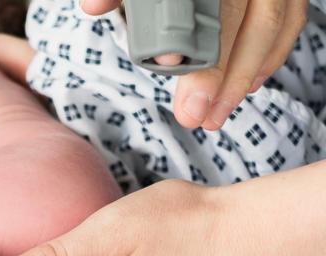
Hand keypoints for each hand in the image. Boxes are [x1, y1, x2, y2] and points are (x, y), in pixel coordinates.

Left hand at [81, 0, 308, 129]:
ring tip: (214, 117)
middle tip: (193, 116)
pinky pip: (288, 22)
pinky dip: (269, 57)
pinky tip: (245, 89)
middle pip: (245, 18)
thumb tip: (93, 5)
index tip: (171, 69)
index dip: (193, 38)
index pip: (211, 6)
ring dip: (244, 77)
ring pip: (271, 24)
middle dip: (220, 74)